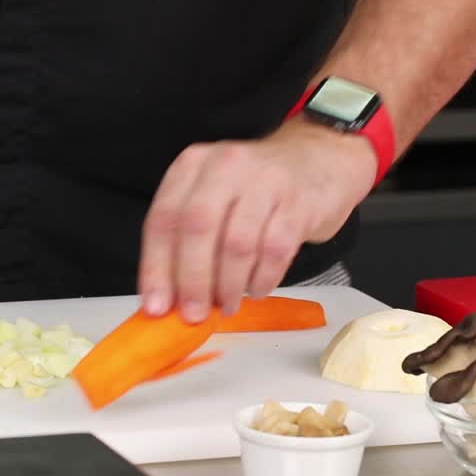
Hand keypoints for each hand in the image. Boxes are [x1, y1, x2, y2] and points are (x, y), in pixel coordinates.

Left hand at [138, 118, 376, 322]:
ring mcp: (265, 180)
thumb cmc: (255, 190)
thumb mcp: (213, 197)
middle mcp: (225, 165)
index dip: (156, 267)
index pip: (164, 218)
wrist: (319, 161)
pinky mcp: (299, 202)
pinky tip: (256, 290)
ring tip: (227, 305)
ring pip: (236, 244)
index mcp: (193, 165)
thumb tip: (166, 298)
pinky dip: (262, 279)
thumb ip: (186, 239)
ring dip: (228, 285)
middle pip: (198, 229)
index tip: (156, 306)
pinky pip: (275, 250)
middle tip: (193, 315)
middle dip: (192, 280)